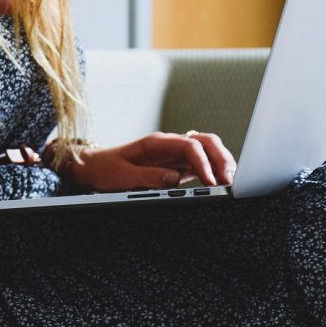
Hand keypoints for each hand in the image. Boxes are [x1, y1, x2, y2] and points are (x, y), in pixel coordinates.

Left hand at [70, 132, 236, 191]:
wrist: (95, 167)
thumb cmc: (106, 169)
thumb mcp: (122, 176)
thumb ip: (147, 177)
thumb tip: (173, 180)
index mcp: (157, 143)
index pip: (189, 145)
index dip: (203, 162)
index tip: (210, 181)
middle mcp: (170, 145)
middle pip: (205, 142)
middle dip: (221, 158)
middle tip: (230, 180)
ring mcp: (175, 155)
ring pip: (207, 151)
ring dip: (221, 163)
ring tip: (230, 182)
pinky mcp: (177, 167)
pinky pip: (201, 164)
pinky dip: (214, 171)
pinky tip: (220, 183)